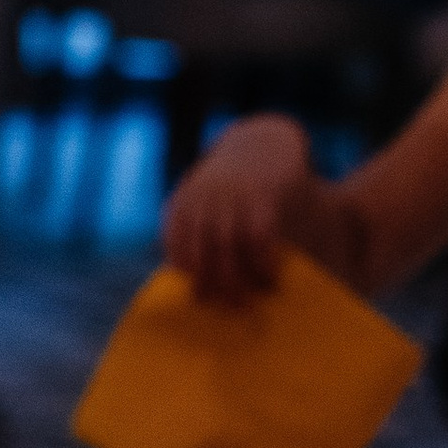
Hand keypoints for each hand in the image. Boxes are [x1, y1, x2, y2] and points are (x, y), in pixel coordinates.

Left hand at [161, 114, 308, 304]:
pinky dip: (262, 263)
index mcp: (184, 204)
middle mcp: (203, 200)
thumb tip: (197, 290)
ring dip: (239, 280)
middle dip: (216, 286)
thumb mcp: (203, 201)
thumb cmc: (232, 182)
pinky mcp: (261, 195)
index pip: (177, 247)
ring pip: (228, 249)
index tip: (202, 297)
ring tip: (252, 300)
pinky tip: (271, 277)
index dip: (189, 274)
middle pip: (203, 253)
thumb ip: (195, 237)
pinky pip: (258, 238)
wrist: (261, 140)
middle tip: (233, 308)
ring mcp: (231, 197)